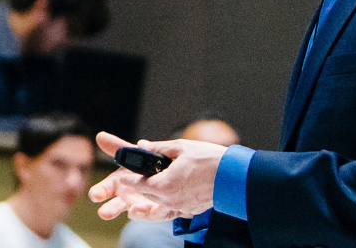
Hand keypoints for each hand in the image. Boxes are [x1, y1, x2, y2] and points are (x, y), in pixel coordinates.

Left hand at [89, 132, 224, 221]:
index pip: (137, 184)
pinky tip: (170, 190)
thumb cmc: (209, 159)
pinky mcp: (190, 210)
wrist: (234, 176)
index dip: (128, 179)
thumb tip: (143, 145)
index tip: (121, 175)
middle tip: (134, 177)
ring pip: (158, 202)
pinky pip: (172, 206)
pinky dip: (167, 199)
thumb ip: (158, 148)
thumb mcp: (181, 147)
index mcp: (165, 185)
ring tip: (152, 183)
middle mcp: (170, 200)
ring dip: (152, 193)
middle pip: (146, 195)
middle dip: (139, 186)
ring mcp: (181, 207)